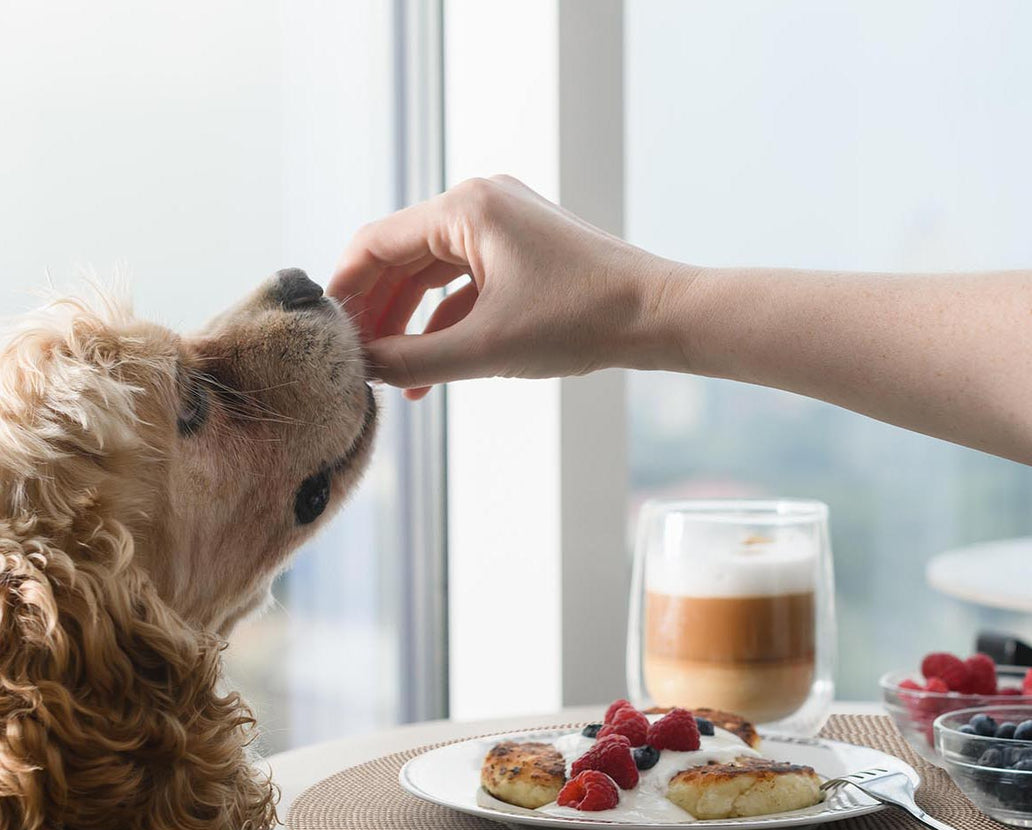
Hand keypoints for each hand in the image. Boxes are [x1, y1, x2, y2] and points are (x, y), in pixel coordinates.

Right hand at [328, 176, 676, 398]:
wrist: (658, 316)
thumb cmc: (580, 321)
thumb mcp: (486, 348)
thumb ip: (416, 359)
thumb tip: (363, 368)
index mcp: (466, 208)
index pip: (377, 242)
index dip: (345, 289)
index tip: (325, 332)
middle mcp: (480, 204)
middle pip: (402, 257)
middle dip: (376, 311)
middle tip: (352, 358)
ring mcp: (504, 225)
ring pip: (433, 275)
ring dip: (410, 324)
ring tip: (388, 374)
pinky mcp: (522, 250)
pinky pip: (466, 284)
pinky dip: (446, 322)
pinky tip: (429, 370)